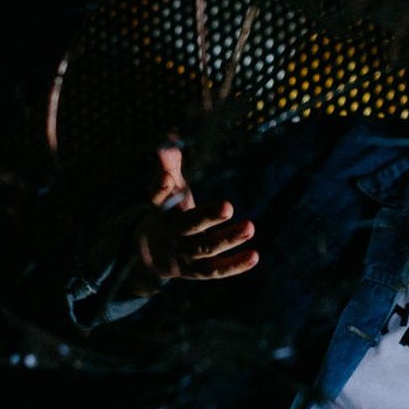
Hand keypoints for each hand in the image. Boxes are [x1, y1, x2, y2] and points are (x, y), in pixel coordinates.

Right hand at [125, 144, 258, 295]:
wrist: (154, 254)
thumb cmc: (170, 212)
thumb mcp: (169, 189)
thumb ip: (170, 165)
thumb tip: (171, 137)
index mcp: (163, 211)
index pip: (158, 198)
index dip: (161, 187)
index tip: (166, 176)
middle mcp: (173, 234)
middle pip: (188, 226)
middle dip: (207, 216)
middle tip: (228, 206)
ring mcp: (186, 255)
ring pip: (206, 249)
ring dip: (228, 239)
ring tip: (250, 227)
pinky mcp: (199, 271)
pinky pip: (217, 270)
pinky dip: (235, 266)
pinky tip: (254, 256)